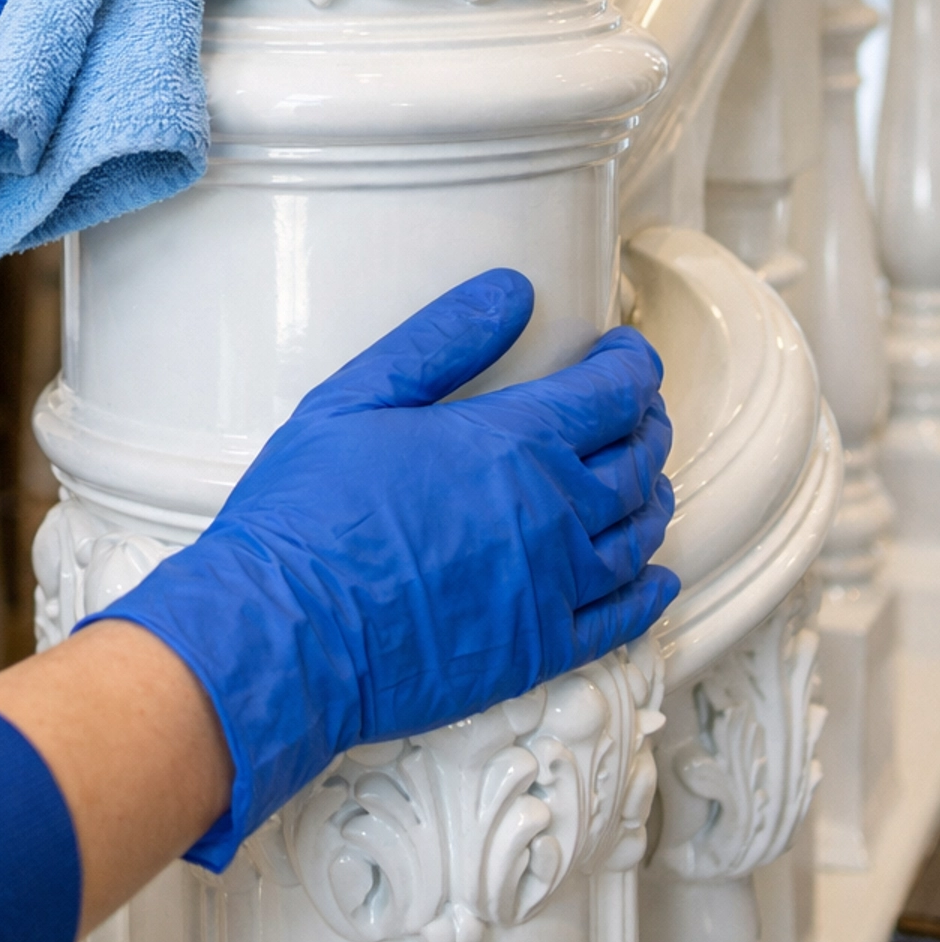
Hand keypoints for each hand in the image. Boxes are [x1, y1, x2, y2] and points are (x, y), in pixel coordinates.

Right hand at [94, 269, 676, 868]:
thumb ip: (444, 337)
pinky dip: (652, 592)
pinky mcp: (539, 651)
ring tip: (645, 477)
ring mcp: (554, 588)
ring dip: (653, 495)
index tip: (625, 350)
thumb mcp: (360, 394)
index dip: (632, 363)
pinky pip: (623, 620)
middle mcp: (554, 513)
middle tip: (637, 406)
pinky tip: (657, 577)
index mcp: (514, 442)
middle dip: (648, 421)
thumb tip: (513, 290)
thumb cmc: (308, 511)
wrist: (286, 633)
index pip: (612, 391)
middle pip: (637, 458)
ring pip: (640, 533)